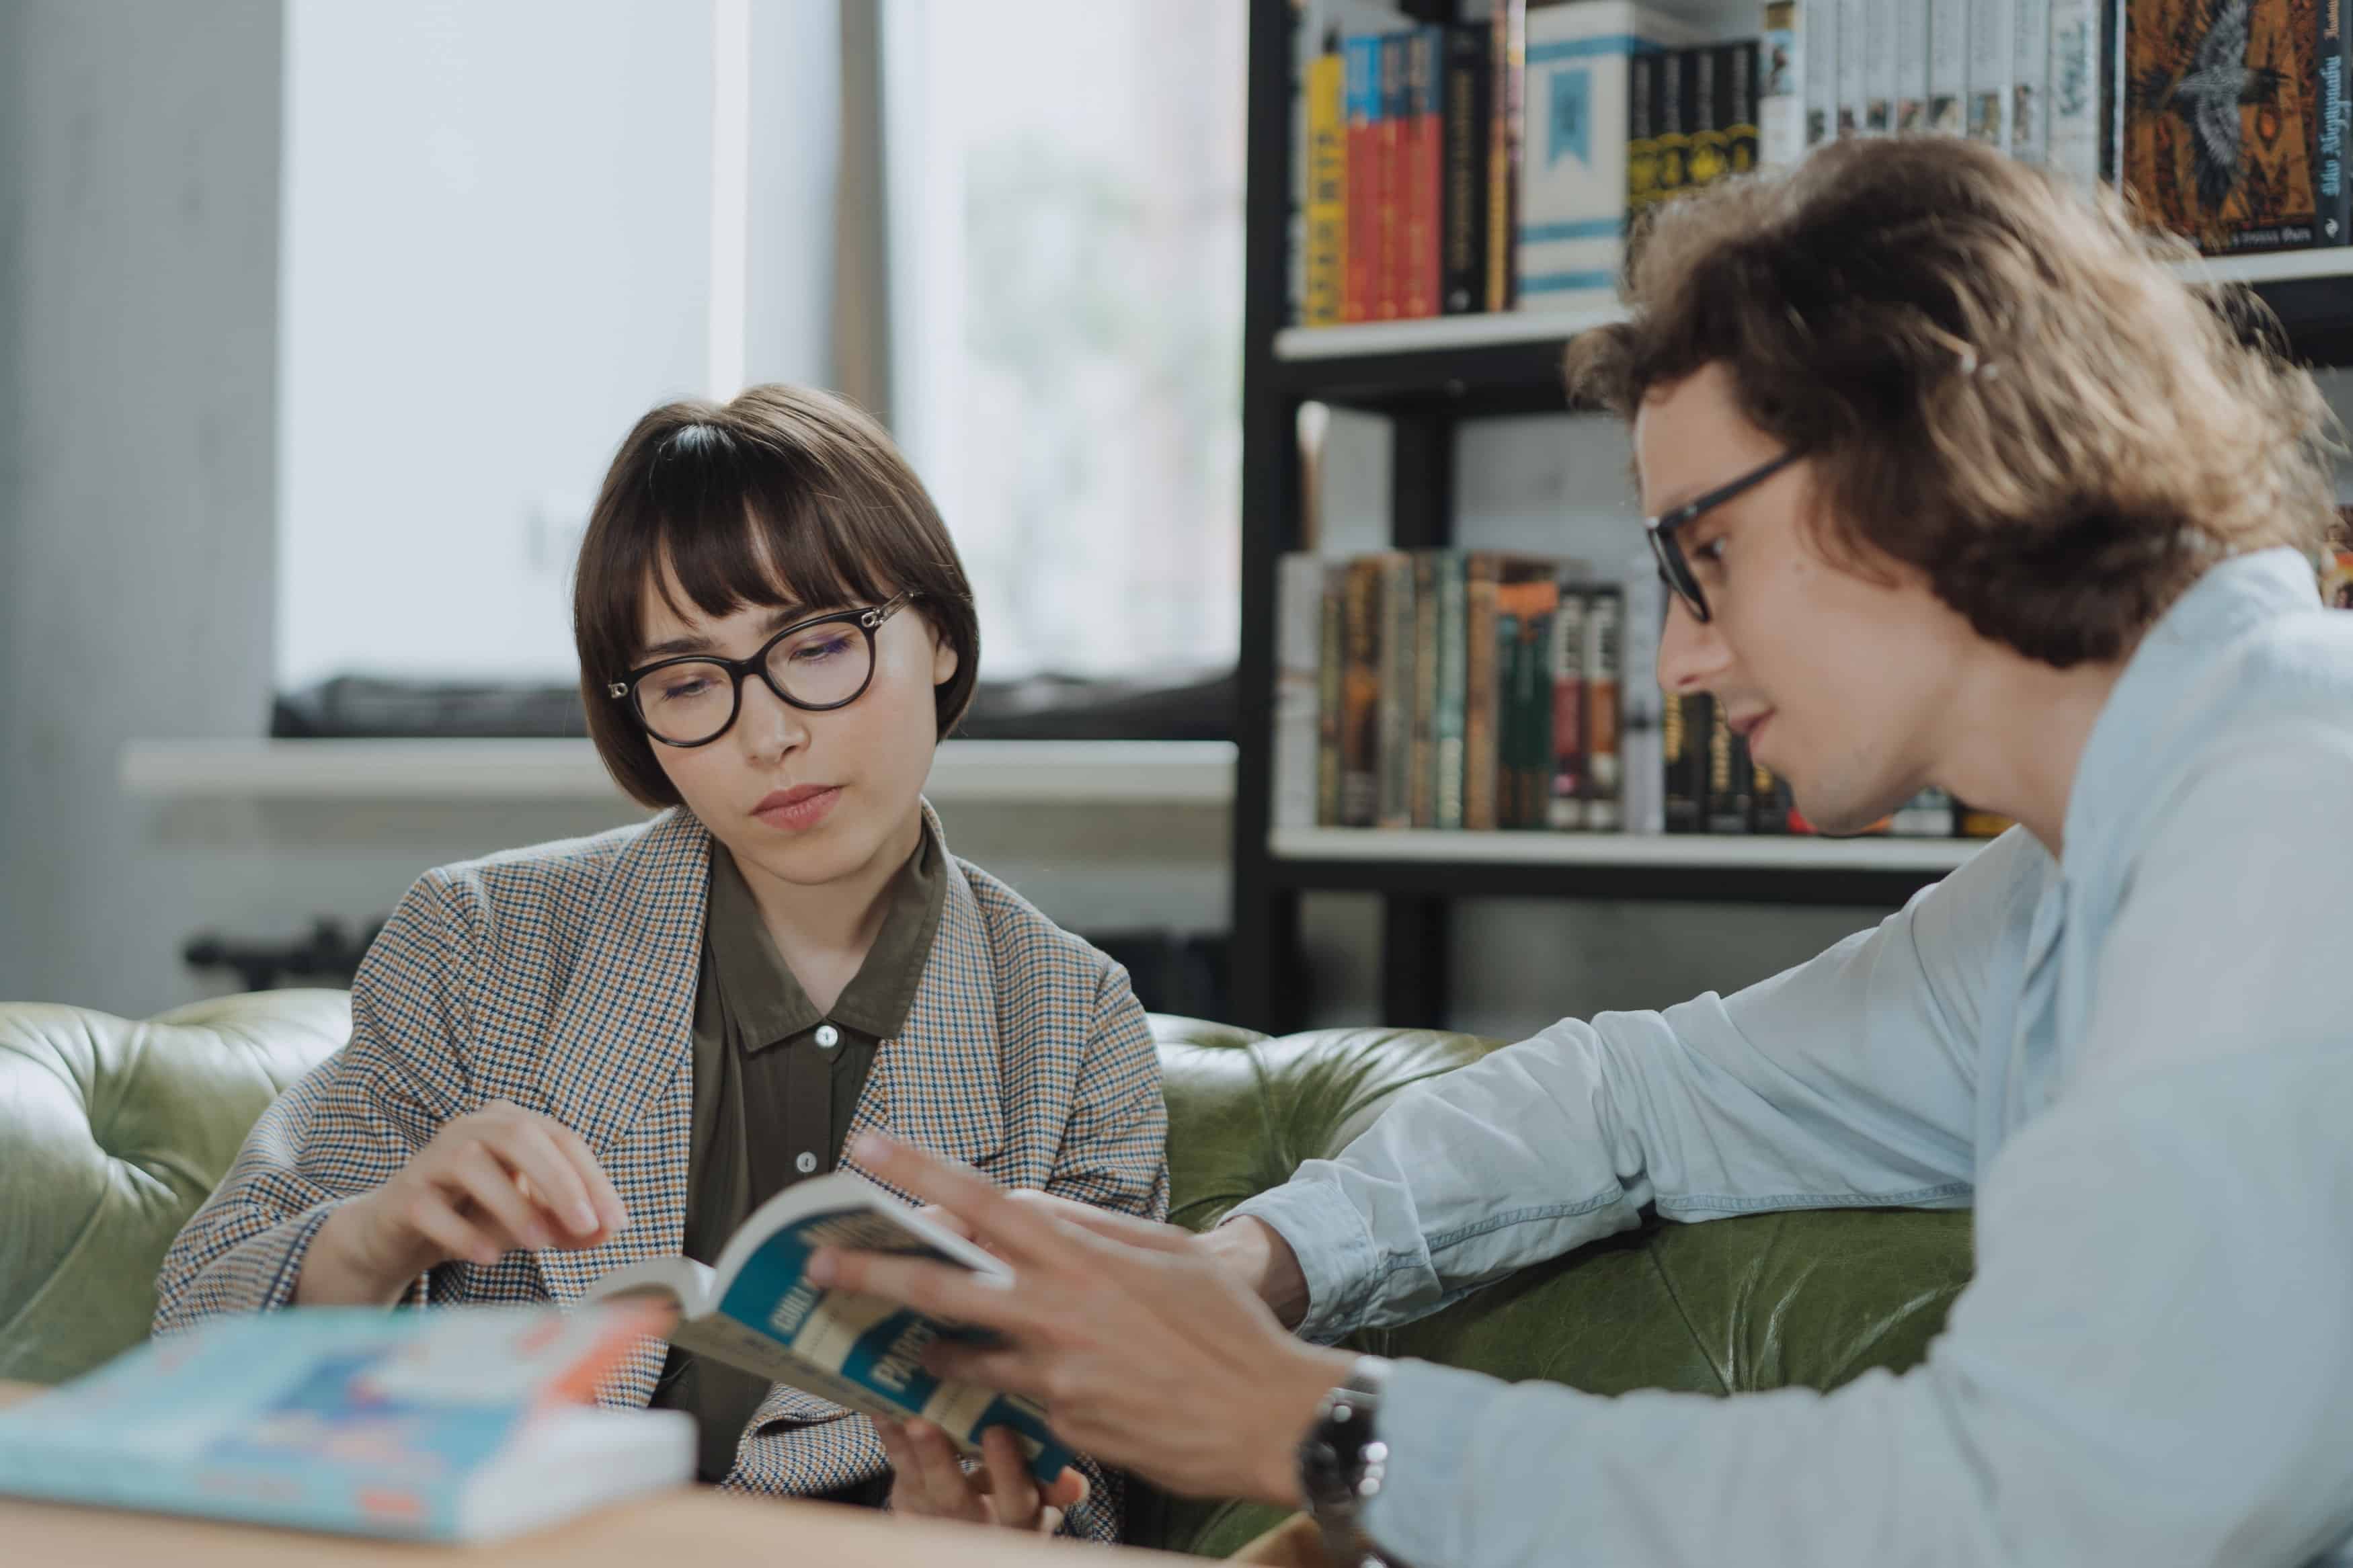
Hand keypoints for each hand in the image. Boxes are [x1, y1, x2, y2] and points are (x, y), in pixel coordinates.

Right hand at [299, 1099, 628, 1304]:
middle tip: (584, 1224)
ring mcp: (432, 1157)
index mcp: (511, 1123)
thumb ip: (570, 1223)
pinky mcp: (404, 1194)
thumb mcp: (531, 1218)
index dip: (593, 1179)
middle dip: (559, 1180)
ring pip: (472, 1163)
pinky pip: (430, 1207)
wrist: (404, 1233)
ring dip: (511, 1204)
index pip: (562, 1140)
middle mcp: (472, 1128)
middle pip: (519, 1136)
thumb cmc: (476, 1214)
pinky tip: (488, 1256)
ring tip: (539, 1243)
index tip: (616, 1221)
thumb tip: (609, 1231)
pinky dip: (462, 1232)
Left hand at [808, 1134, 1355, 1505]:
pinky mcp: (1061, 1424)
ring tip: (895, 1335)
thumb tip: (1029, 1204)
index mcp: (1082, 1256)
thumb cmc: (1226, 1329)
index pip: (983, 1202)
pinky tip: (984, 1379)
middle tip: (815, 1261)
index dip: (919, 1173)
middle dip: (869, 1270)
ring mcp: (1054, 1374)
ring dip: (922, 1341)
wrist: (1268, 1417)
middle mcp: (1057, 1311)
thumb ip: (1091, 1226)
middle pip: (940, 1284)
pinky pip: (1008, 1398)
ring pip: (961, 1352)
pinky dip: (989, 1384)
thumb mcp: (1168, 1253)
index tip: (867, 1148)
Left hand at [875, 1417, 1087, 1531]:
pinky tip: (884, 1414)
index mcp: (1017, 1520)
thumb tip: (1077, 1483)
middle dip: (941, 1462)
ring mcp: (935, 1518)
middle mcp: (973, 1526)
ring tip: (901, 1418)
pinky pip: (898, 1476)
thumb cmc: (1014, 1499)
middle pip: (955, 1500)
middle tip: (926, 1425)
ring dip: (908, 1452)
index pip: (1016, 1501)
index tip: (996, 1431)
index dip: (1007, 1470)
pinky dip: (891, 1444)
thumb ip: (1055, 1488)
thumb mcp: (1043, 1501)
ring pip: (920, 1488)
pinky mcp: (909, 1506)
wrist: (968, 1533)